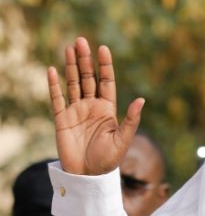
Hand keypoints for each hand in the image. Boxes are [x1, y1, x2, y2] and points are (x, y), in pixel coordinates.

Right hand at [47, 37, 144, 174]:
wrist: (88, 175)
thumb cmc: (108, 159)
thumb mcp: (123, 139)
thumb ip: (131, 120)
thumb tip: (141, 100)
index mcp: (108, 109)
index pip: (106, 81)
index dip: (104, 65)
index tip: (103, 48)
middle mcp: (91, 106)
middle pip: (88, 78)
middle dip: (85, 60)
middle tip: (81, 40)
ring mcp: (76, 111)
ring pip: (73, 83)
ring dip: (70, 66)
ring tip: (69, 48)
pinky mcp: (62, 119)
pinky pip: (57, 99)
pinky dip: (54, 85)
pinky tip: (52, 70)